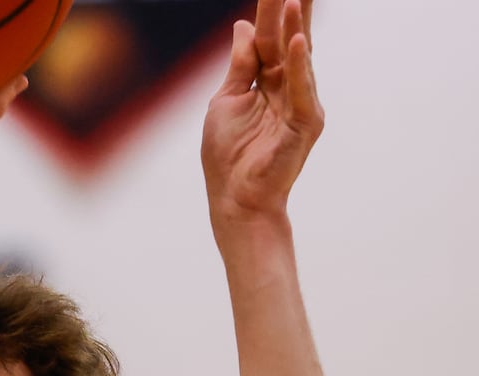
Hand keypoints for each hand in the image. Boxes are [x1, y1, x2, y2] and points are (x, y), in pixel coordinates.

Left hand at [202, 0, 322, 227]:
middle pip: (287, 40)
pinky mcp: (306, 121)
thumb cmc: (228, 155)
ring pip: (297, 58)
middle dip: (289, 9)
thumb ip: (240, 64)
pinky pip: (301, 88)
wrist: (235, 198)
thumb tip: (244, 26)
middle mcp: (288, 87)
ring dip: (294, 27)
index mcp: (267, 82)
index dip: (270, 11)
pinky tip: (297, 41)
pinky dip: (299, 65)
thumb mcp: (226, 99)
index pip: (269, 39)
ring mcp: (300, 103)